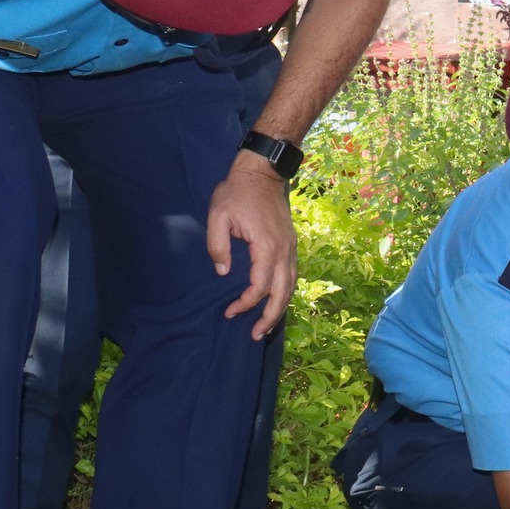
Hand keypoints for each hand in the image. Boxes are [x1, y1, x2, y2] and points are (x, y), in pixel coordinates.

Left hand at [206, 152, 297, 339]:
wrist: (263, 173)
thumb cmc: (237, 192)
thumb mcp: (218, 214)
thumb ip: (218, 245)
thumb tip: (222, 272)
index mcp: (266, 245)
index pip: (259, 285)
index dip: (246, 303)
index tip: (230, 312)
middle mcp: (283, 251)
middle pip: (282, 293)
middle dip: (269, 317)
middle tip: (256, 335)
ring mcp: (291, 248)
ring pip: (291, 287)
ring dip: (280, 308)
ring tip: (267, 325)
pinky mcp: (291, 245)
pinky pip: (292, 276)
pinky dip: (285, 293)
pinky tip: (275, 301)